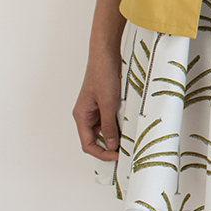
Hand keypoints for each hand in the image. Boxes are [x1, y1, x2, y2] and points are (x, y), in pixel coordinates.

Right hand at [72, 46, 122, 161]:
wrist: (106, 54)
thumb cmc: (102, 74)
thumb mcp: (108, 103)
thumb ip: (109, 125)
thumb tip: (112, 144)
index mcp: (81, 116)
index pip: (88, 144)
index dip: (102, 153)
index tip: (117, 156)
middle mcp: (86, 114)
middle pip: (95, 138)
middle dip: (109, 146)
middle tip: (125, 151)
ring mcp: (95, 108)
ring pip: (104, 128)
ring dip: (115, 134)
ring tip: (129, 139)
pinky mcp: (104, 101)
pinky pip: (109, 118)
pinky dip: (118, 123)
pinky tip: (128, 124)